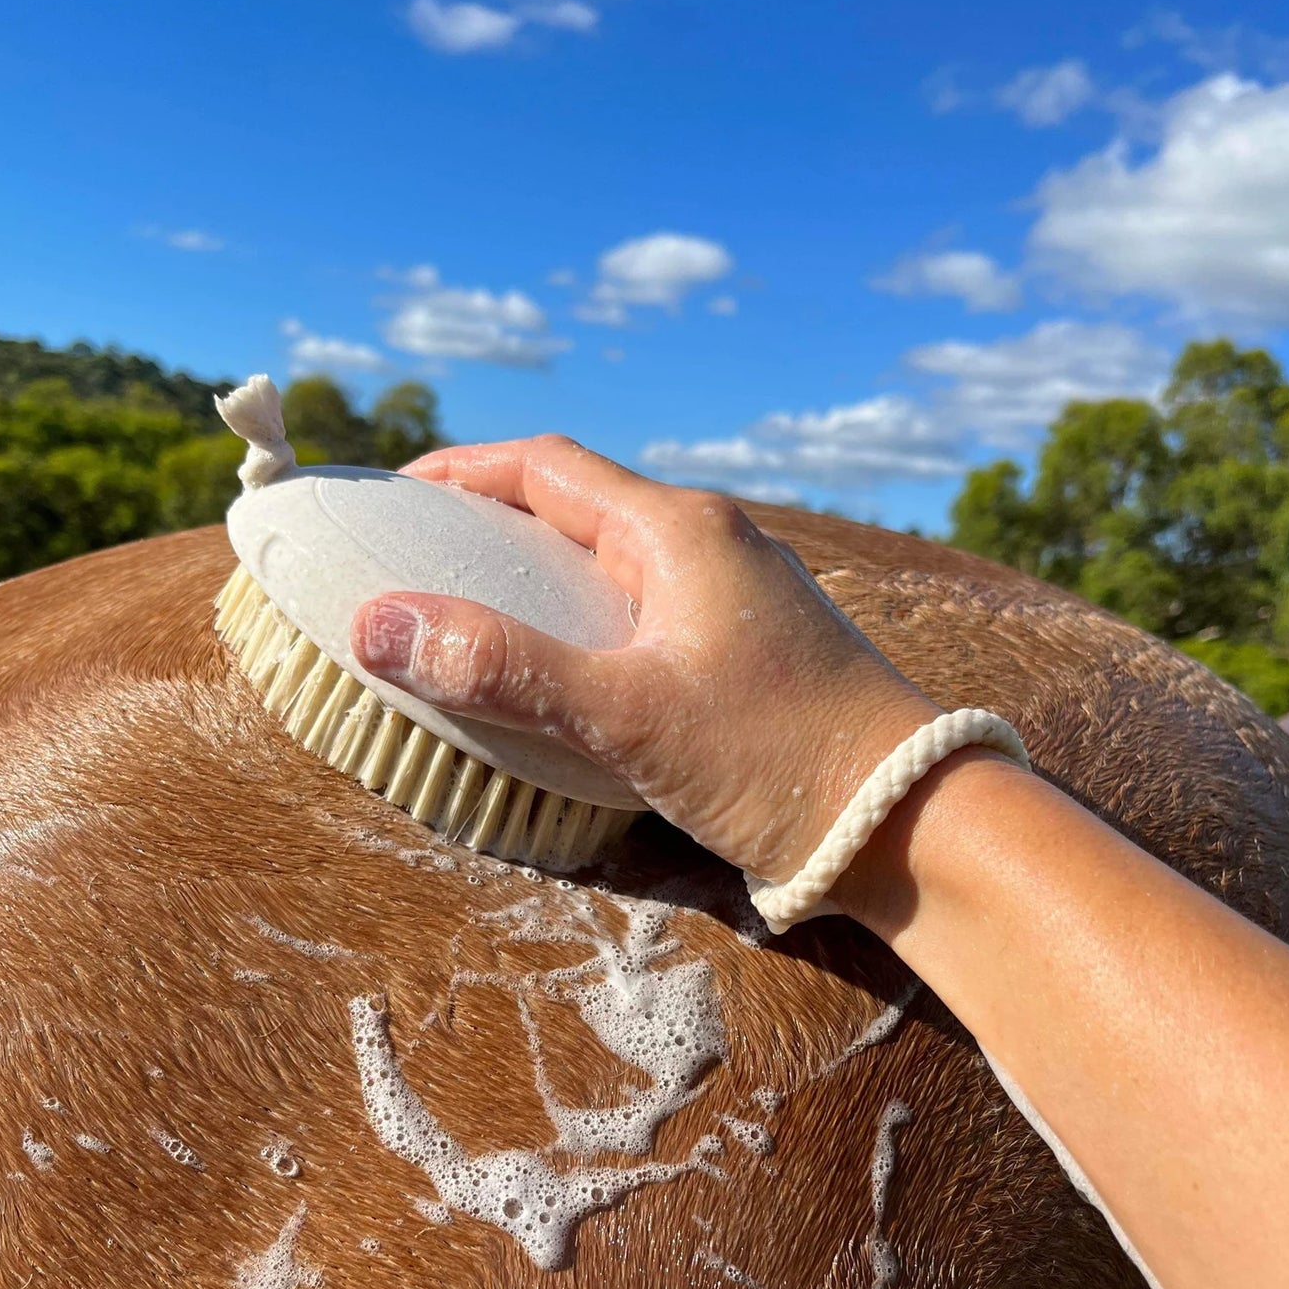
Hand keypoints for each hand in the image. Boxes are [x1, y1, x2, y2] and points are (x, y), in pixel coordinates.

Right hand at [351, 435, 939, 882]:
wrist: (911, 821)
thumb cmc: (777, 756)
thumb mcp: (630, 715)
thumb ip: (507, 670)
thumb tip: (378, 624)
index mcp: (680, 530)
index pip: (547, 467)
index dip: (462, 472)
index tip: (393, 499)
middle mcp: (710, 545)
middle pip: (579, 508)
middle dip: (493, 525)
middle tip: (420, 564)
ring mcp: (736, 597)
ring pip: (614, 563)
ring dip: (542, 578)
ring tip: (474, 618)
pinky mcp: (749, 650)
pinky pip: (645, 612)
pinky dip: (585, 624)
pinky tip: (563, 674)